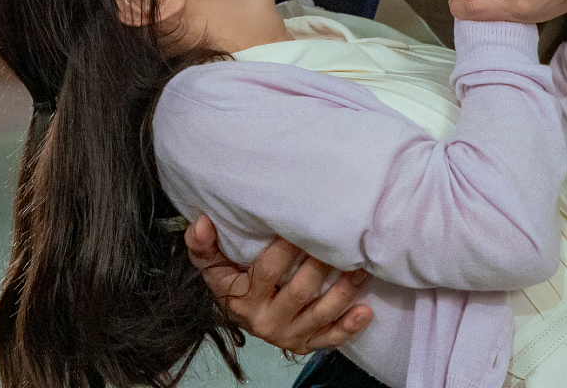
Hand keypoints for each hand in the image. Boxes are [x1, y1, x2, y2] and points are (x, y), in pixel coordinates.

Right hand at [185, 214, 372, 353]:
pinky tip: (366, 311)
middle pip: (301, 291)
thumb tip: (201, 222)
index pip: (268, 270)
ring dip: (345, 291)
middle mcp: (266, 321)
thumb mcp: (212, 265)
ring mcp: (288, 334)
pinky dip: (349, 327)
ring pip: (321, 314)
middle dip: (323, 264)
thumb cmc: (231, 280)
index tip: (305, 223)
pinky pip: (329, 339)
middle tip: (343, 240)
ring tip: (363, 266)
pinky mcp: (305, 343)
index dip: (287, 248)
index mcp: (244, 298)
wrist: (239, 314)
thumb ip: (203, 245)